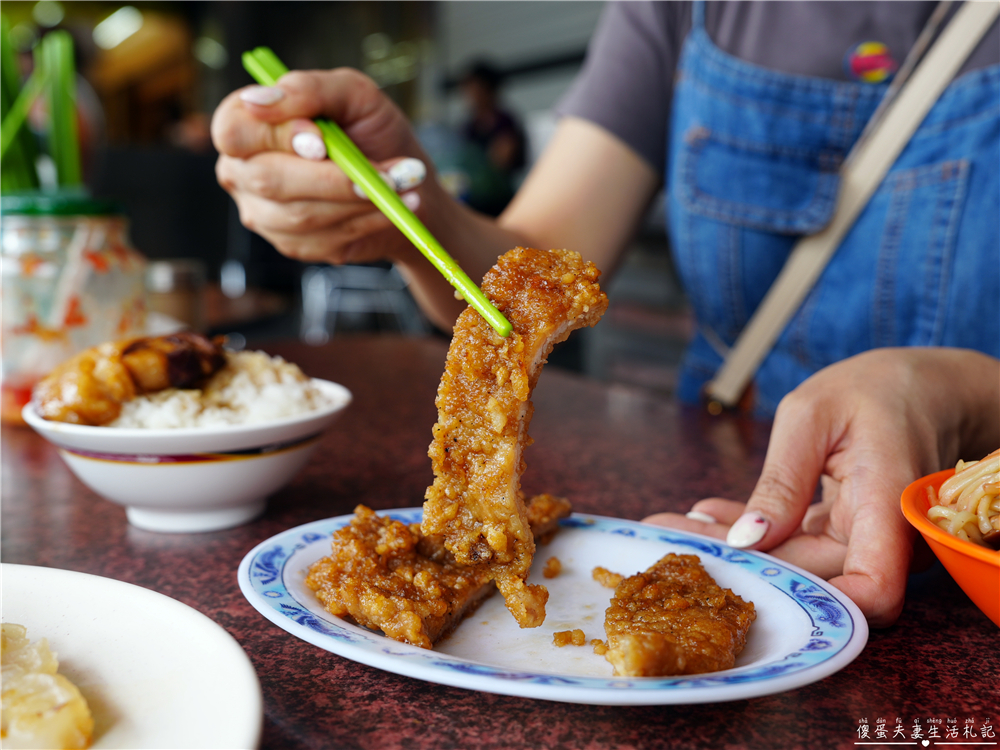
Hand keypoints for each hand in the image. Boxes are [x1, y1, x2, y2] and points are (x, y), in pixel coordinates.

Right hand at [212, 69, 434, 266]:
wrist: (402, 179)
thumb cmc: (368, 129)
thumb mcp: (350, 93)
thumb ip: (308, 89)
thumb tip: (261, 100)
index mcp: (247, 126)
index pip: (234, 132)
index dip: (275, 136)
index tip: (322, 142)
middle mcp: (245, 173)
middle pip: (268, 180)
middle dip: (331, 178)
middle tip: (383, 173)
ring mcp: (266, 214)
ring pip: (300, 216)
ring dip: (358, 201)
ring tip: (399, 185)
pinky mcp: (295, 245)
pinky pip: (324, 239)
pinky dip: (366, 221)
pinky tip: (391, 206)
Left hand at [644, 348, 999, 626]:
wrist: (919, 388)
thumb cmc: (875, 389)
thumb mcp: (812, 415)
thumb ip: (782, 481)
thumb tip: (748, 540)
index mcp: (887, 505)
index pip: (873, 589)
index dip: (822, 606)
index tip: (747, 586)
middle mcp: (885, 537)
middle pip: (811, 576)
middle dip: (739, 565)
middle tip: (667, 543)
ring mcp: (867, 541)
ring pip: (796, 563)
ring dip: (736, 550)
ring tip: (673, 528)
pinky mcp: (847, 534)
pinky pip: (798, 543)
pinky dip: (754, 532)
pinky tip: (707, 516)